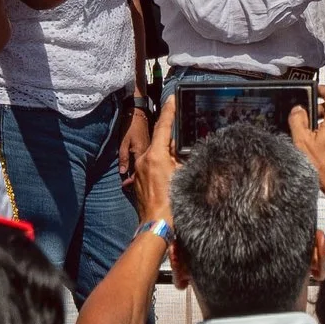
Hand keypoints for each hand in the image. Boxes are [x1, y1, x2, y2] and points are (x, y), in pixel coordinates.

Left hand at [117, 106, 151, 185]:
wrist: (137, 113)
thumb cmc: (129, 126)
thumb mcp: (123, 142)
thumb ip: (124, 158)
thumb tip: (123, 172)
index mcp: (142, 153)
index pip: (138, 170)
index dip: (132, 179)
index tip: (126, 186)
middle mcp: (148, 154)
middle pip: (144, 170)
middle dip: (136, 178)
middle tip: (127, 186)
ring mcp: (150, 151)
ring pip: (146, 166)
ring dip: (139, 172)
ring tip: (130, 182)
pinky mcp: (150, 148)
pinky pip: (148, 160)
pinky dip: (143, 166)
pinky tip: (137, 170)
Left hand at [133, 98, 178, 220]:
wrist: (156, 226)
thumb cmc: (173, 203)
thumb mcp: (184, 176)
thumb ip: (183, 159)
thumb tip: (185, 151)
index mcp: (155, 155)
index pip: (163, 126)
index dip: (169, 111)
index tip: (172, 97)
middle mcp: (144, 159)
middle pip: (160, 141)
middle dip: (172, 139)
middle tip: (185, 140)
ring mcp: (139, 171)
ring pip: (156, 155)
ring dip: (167, 155)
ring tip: (179, 165)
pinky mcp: (139, 181)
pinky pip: (151, 167)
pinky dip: (161, 166)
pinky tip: (171, 177)